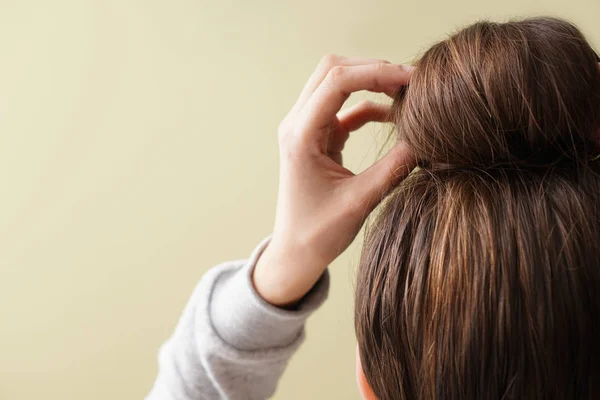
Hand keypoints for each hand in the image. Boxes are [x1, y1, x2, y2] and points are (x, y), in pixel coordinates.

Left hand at [253, 55, 415, 305]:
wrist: (296, 252)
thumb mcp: (361, 201)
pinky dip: (371, 106)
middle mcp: (298, 124)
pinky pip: (345, 109)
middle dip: (373, 69)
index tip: (413, 79)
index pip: (336, 81)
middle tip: (412, 81)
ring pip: (338, 84)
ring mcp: (307, 128)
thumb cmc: (318, 233)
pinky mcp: (319, 137)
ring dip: (372, 82)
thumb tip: (428, 138)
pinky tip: (395, 115)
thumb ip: (394, 167)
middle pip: (333, 70)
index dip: (377, 72)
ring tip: (408, 93)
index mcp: (300, 135)